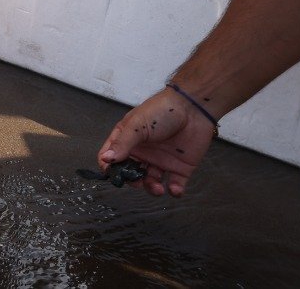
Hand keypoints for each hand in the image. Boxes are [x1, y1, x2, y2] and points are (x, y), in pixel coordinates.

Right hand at [97, 87, 219, 197]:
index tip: (115, 175)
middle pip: (131, 173)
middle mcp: (143, 153)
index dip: (110, 167)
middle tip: (138, 181)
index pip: (112, 157)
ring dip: (152, 188)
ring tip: (157, 188)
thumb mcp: (137, 126)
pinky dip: (173, 191)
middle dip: (133, 181)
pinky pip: (174, 185)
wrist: (193, 109)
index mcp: (128, 140)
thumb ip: (122, 144)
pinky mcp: (180, 168)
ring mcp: (161, 161)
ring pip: (152, 182)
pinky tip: (173, 189)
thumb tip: (106, 159)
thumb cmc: (161, 110)